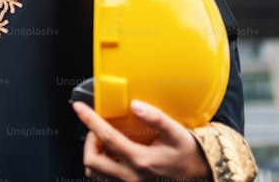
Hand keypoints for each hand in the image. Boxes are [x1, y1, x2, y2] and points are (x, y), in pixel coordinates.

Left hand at [72, 100, 210, 181]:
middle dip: (88, 142)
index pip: (106, 138)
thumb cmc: (187, 153)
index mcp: (141, 160)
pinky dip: (102, 166)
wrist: (199, 173)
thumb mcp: (176, 132)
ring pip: (95, 173)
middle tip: (97, 130)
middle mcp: (131, 177)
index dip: (89, 120)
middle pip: (92, 161)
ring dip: (94, 155)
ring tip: (103, 142)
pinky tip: (112, 155)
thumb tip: (136, 105)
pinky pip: (105, 180)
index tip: (79, 108)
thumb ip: (156, 118)